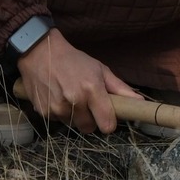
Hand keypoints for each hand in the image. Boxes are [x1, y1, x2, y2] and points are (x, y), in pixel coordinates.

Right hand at [16, 29, 140, 132]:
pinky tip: (57, 97)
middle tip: (86, 103)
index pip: (107, 125)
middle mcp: (75, 101)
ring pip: (73, 125)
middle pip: (90, 128)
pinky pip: (58, 121)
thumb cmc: (73, 59)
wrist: (39, 52)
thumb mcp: (99, 69)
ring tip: (70, 96)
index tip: (106, 116)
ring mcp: (58, 108)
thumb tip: (140, 102)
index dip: (108, 122)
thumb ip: (119, 88)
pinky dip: (60, 113)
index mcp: (91, 90)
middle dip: (91, 119)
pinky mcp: (44, 112)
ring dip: (74, 116)